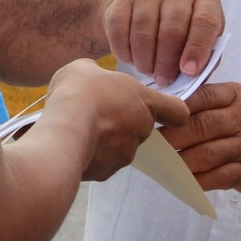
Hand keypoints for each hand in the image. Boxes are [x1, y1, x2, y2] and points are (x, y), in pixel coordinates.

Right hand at [40, 60, 190, 181]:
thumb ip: (99, 74)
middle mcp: (141, 131)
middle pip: (139, 126)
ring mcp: (125, 155)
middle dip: (120, 119)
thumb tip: (94, 80)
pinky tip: (72, 144)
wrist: (63, 134)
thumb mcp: (85, 68)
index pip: (177, 111)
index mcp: (145, 102)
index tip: (161, 109)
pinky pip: (101, 161)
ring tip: (79, 128)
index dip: (171, 110)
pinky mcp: (106, 172)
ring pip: (119, 145)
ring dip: (104, 138)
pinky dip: (89, 154)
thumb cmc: (80, 93)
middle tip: (96, 110)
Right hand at [99, 0, 223, 86]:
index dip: (197, 49)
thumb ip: (203, 60)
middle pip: (172, 30)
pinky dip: (124, 51)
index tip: (188, 72)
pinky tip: (131, 60)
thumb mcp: (201, 42)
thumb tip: (191, 76)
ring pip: (144, 32)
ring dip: (145, 60)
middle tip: (164, 80)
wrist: (147, 8)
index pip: (205, 22)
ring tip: (148, 71)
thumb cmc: (183, 33)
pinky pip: (120, 30)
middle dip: (167, 63)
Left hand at [160, 82, 240, 197]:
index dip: (175, 107)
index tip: (153, 115)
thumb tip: (162, 107)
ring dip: (181, 161)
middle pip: (201, 126)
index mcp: (236, 96)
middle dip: (172, 136)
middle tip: (150, 143)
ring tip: (162, 164)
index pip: (202, 96)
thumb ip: (206, 102)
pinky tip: (182, 181)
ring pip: (207, 154)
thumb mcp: (236, 103)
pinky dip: (198, 180)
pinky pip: (219, 177)